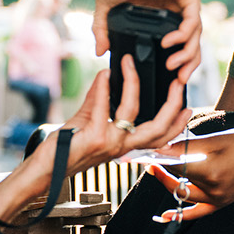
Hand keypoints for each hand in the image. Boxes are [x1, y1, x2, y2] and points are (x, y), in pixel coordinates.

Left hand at [53, 55, 190, 175]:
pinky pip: (104, 106)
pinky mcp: (95, 137)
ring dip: (133, 83)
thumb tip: (108, 75)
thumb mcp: (89, 121)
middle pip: (159, 127)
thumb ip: (100, 99)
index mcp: (126, 145)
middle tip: (177, 82)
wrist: (45, 168)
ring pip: (133, 111)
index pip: (160, 137)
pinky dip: (103, 87)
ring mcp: (110, 143)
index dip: (177, 124)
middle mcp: (122, 146)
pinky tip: (103, 75)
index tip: (187, 107)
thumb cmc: (66, 150)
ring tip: (130, 65)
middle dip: (172, 103)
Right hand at [92, 0, 201, 81]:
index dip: (178, 58)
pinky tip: (169, 43)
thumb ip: (102, 29)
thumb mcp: (107, 8)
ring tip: (172, 66)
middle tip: (178, 79)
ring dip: (186, 53)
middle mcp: (179, 5)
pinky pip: (193, 21)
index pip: (180, 39)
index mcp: (164, 10)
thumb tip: (100, 51)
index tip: (170, 75)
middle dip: (187, 63)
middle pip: (192, 41)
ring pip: (196, 34)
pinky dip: (183, 35)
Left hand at [144, 129, 233, 221]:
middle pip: (177, 181)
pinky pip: (198, 212)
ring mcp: (218, 199)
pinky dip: (181, 214)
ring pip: (184, 194)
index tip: (146, 151)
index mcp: (210, 171)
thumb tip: (162, 146)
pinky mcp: (221, 203)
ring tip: (157, 171)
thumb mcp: (215, 140)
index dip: (159, 157)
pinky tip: (165, 216)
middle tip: (149, 159)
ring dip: (169, 183)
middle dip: (161, 170)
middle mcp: (213, 190)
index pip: (175, 166)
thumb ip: (187, 146)